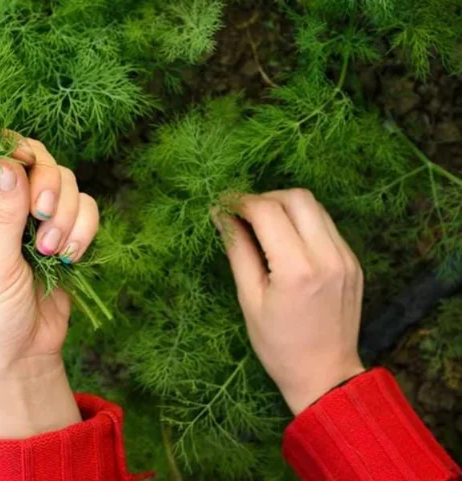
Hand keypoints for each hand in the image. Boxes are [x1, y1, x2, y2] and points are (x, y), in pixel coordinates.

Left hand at [0, 136, 99, 438]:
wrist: (22, 356)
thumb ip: (3, 215)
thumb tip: (6, 162)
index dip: (12, 150)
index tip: (27, 163)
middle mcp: (3, 205)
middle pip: (36, 160)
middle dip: (47, 186)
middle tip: (42, 216)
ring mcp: (35, 218)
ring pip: (65, 182)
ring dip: (66, 214)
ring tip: (52, 252)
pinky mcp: (63, 233)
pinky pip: (85, 209)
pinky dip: (83, 229)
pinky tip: (69, 258)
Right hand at [214, 189, 364, 414]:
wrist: (326, 375)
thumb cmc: (278, 345)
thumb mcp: (249, 299)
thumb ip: (238, 250)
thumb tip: (220, 215)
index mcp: (297, 269)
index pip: (267, 211)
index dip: (239, 202)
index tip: (221, 205)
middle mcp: (327, 256)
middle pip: (296, 198)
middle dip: (264, 198)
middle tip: (242, 214)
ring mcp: (345, 258)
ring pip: (315, 207)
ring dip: (285, 207)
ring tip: (262, 225)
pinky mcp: (353, 262)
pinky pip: (326, 226)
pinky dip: (302, 223)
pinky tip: (286, 241)